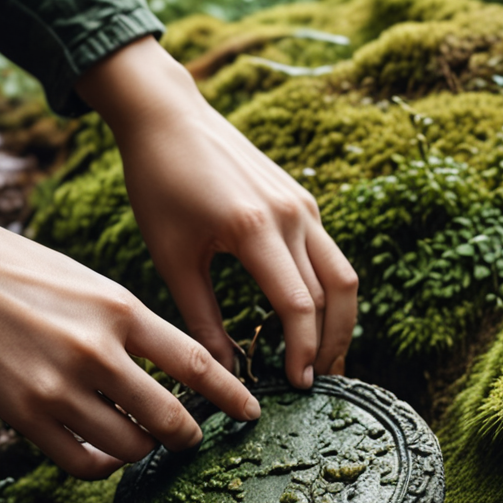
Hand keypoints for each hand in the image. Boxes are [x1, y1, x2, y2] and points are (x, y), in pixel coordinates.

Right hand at [0, 224, 260, 478]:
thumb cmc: (22, 273)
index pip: (196, 363)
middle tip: (193, 438)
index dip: (230, 395)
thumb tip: (167, 369)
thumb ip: (130, 326)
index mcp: (120, 310)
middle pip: (168, 416)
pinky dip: (104, 467)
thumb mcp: (91, 283)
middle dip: (189, 435)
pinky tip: (106, 455)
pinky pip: (83, 464)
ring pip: (129, 446)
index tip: (249, 411)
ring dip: (146, 451)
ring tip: (144, 442)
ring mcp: (60, 388)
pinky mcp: (25, 416)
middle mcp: (96, 351)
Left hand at [74, 38, 358, 388]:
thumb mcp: (173, 258)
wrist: (168, 116)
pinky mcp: (302, 199)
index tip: (297, 386)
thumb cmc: (159, 184)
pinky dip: (329, 292)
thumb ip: (201, 319)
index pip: (298, 305)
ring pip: (342, 274)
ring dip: (341, 321)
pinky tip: (312, 318)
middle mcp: (290, 214)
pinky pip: (329, 254)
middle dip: (333, 345)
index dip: (303, 351)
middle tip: (321, 384)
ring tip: (326, 359)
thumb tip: (224, 374)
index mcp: (254, 228)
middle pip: (335, 293)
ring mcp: (303, 203)